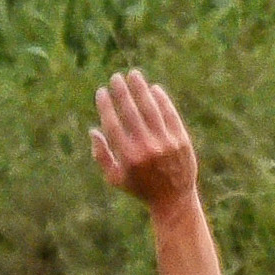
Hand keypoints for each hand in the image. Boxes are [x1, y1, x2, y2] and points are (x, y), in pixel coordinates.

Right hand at [90, 72, 198, 212]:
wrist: (173, 199)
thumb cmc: (140, 188)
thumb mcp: (116, 179)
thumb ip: (102, 156)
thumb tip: (93, 131)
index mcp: (127, 157)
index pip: (113, 124)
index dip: (106, 106)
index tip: (102, 92)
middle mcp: (146, 148)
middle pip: (131, 112)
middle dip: (121, 92)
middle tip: (115, 77)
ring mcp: (165, 142)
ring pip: (150, 108)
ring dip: (141, 89)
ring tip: (134, 75)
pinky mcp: (180, 139)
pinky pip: (169, 113)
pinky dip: (161, 99)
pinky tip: (153, 89)